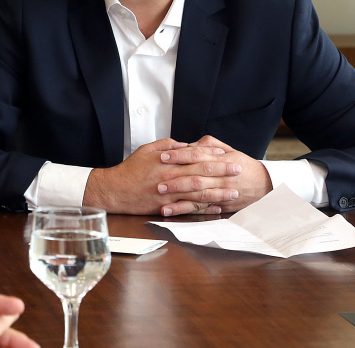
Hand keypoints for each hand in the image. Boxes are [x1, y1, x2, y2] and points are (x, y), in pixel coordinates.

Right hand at [83, 138, 240, 215]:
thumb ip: (168, 146)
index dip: (212, 154)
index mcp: (168, 161)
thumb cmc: (130, 170)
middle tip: (238, 170)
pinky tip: (216, 208)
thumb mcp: (147, 150)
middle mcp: (171, 177)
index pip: (195, 155)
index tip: (226, 154)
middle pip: (202, 173)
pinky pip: (190, 208)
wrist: (115, 190)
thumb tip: (185, 145)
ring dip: (219, 192)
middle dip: (222, 171)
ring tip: (234, 192)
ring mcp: (170, 193)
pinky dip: (205, 208)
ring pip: (199, 193)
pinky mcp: (167, 207)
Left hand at [157, 135, 270, 214]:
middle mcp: (220, 177)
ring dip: (178, 200)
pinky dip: (186, 211)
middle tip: (157, 181)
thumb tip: (191, 144)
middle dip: (175, 179)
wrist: (266, 185)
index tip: (163, 156)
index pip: (197, 156)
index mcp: (220, 160)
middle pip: (195, 177)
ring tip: (161, 201)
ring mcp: (221, 192)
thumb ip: (210, 145)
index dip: (179, 156)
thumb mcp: (230, 150)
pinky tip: (172, 211)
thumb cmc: (245, 166)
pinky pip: (201, 209)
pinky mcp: (221, 205)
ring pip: (197, 196)